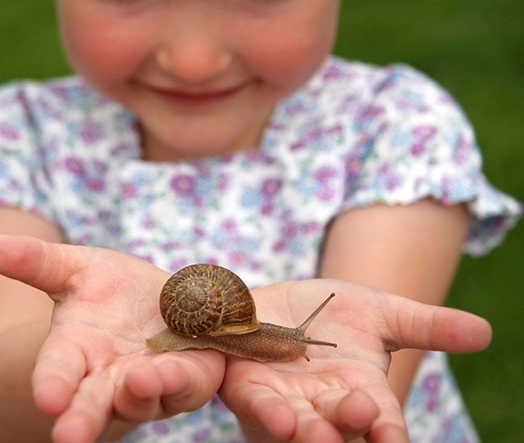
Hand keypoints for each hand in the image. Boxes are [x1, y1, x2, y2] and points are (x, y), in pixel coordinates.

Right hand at [0, 235, 225, 442]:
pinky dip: (180, 380)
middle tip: (69, 436)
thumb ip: (35, 261)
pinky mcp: (188, 378)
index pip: (57, 371)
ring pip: (142, 398)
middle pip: (93, 402)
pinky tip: (174, 372)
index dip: (51, 383)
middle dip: (82, 418)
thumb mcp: (74, 268)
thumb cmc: (109, 291)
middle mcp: (108, 377)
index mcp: (74, 352)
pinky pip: (185, 385)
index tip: (45, 398)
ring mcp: (149, 382)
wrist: (158, 307)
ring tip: (138, 383)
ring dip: (141, 394)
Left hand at [218, 280, 491, 442]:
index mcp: (362, 393)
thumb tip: (484, 332)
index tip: (391, 436)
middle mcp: (324, 405)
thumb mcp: (383, 313)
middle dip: (344, 426)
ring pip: (295, 424)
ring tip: (306, 431)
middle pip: (337, 425)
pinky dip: (264, 410)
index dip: (386, 431)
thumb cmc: (335, 315)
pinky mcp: (249, 387)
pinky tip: (274, 414)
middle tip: (355, 419)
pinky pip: (255, 403)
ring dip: (302, 430)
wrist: (284, 303)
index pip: (381, 422)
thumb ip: (427, 326)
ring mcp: (286, 401)